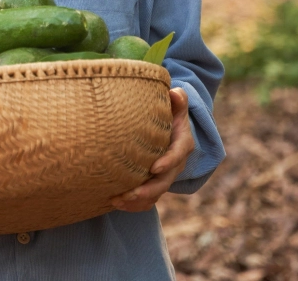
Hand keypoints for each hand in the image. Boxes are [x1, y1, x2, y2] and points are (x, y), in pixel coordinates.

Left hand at [110, 87, 194, 212]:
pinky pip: (147, 200)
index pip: (177, 156)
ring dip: (137, 201)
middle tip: (129, 193)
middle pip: (164, 182)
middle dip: (147, 190)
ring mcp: (165, 177)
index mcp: (182, 145)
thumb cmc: (171, 114)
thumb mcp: (177, 105)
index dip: (167, 162)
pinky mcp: (155, 184)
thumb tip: (174, 92)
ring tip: (116, 201)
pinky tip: (115, 203)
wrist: (172, 130)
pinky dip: (133, 205)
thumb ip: (178, 99)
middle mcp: (175, 165)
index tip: (154, 167)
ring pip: (154, 195)